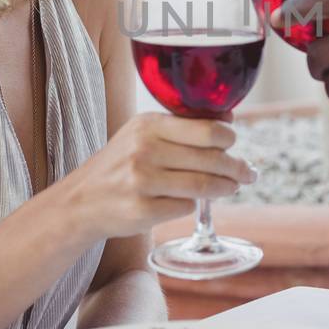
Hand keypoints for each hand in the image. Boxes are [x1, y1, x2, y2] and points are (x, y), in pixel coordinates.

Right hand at [42, 113, 253, 248]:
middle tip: (248, 173)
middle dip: (237, 168)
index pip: (207, 130)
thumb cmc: (120, 164)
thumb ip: (181, 125)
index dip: (229, 138)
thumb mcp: (141, 133)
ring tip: (232, 187)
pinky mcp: (143, 211)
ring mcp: (142, 182)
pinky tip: (189, 201)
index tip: (233, 144)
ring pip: (203, 186)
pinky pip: (186, 207)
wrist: (80, 201)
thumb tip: (229, 117)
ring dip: (224, 188)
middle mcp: (144, 150)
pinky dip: (193, 205)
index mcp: (148, 124)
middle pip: (211, 159)